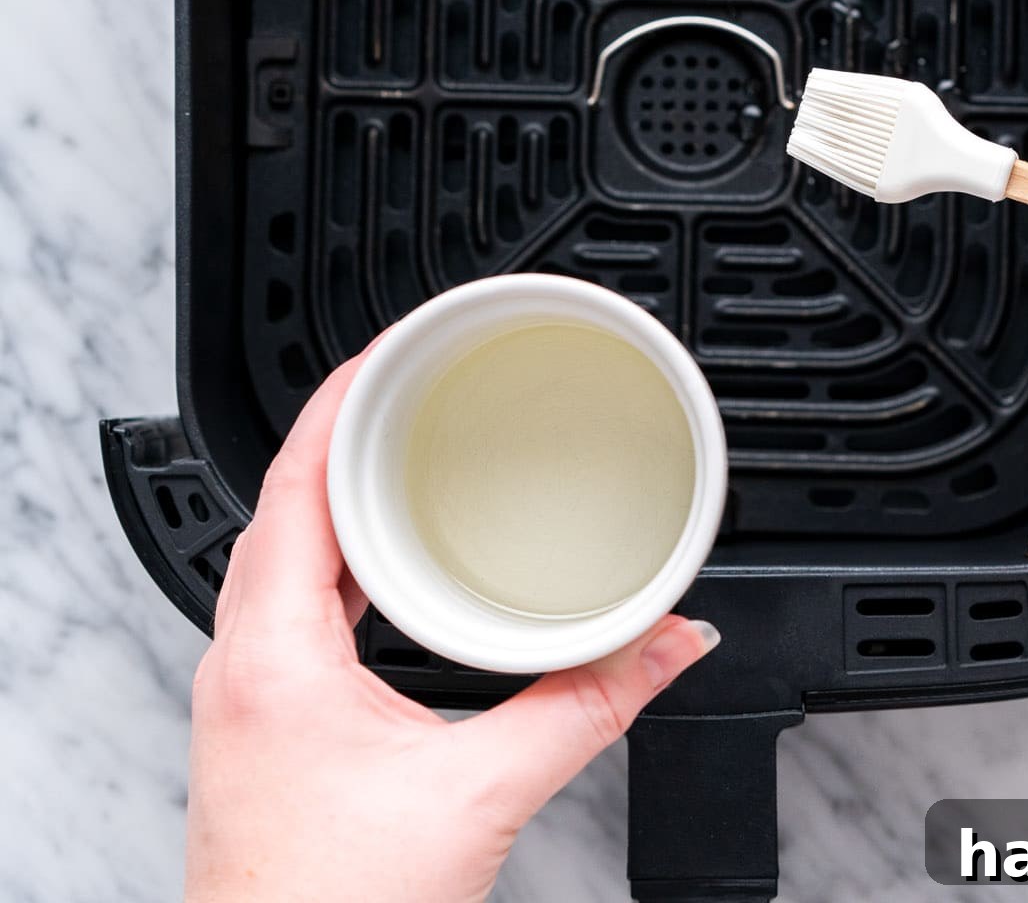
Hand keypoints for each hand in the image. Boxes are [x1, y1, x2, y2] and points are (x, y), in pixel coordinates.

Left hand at [184, 346, 718, 902]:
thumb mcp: (479, 795)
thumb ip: (586, 707)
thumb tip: (666, 644)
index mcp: (273, 652)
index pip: (291, 484)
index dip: (335, 403)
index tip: (382, 352)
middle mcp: (240, 659)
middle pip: (283, 504)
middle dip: (345, 433)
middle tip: (406, 384)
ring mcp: (246, 690)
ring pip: (282, 551)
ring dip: (338, 493)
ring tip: (401, 451)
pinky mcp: (266, 718)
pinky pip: (291, 599)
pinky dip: (339, 556)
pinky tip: (387, 562)